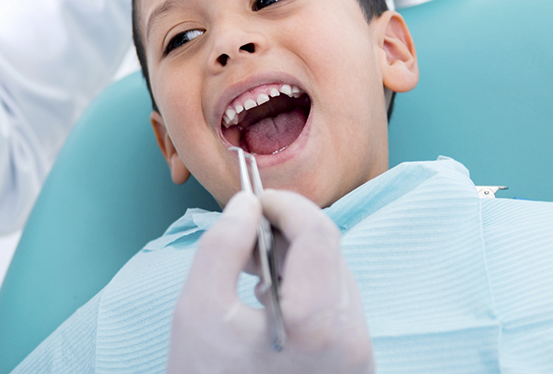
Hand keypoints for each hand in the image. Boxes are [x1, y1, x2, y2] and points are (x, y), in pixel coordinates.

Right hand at [166, 190, 374, 373]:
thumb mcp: (197, 309)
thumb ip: (222, 244)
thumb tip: (248, 203)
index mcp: (318, 325)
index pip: (318, 231)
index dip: (284, 203)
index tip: (253, 200)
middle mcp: (353, 337)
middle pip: (327, 247)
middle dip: (284, 227)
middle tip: (243, 232)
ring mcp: (358, 350)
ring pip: (331, 267)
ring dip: (290, 253)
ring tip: (248, 266)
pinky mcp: (353, 356)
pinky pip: (332, 294)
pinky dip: (301, 278)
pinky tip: (268, 291)